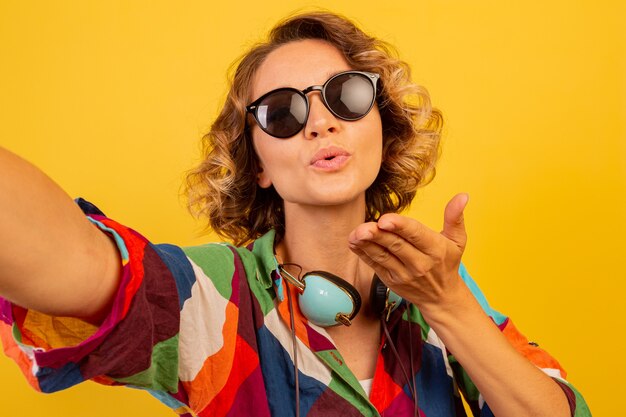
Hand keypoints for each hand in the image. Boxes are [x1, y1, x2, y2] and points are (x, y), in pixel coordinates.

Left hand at [348, 193, 469, 313]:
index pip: (416, 235)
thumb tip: (463, 195)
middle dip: (379, 235)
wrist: (442, 297)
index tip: (385, 219)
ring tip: (355, 234)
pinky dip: (363, 254)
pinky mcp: (391, 281)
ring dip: (367, 245)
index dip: (400, 227)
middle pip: (396, 246)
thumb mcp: (457, 241)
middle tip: (364, 227)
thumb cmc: (447, 263)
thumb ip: (455, 217)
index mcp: (436, 249)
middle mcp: (420, 263)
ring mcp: (403, 274)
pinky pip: (375, 266)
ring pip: (383, 257)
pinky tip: (353, 242)